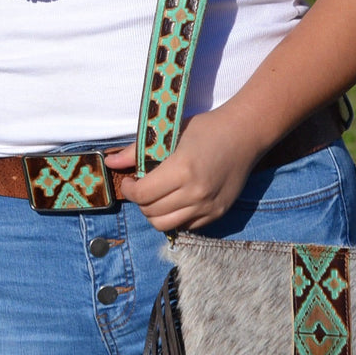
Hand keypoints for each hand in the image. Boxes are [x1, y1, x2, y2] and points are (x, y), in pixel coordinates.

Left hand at [104, 108, 263, 231]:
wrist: (246, 134)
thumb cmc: (206, 128)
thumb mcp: (170, 132)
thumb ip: (136, 150)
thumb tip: (109, 163)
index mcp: (182, 170)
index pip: (143, 195)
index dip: (130, 190)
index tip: (130, 180)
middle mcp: (196, 193)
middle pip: (151, 213)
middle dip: (140, 202)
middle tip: (142, 187)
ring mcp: (209, 206)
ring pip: (166, 225)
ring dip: (155, 213)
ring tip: (156, 196)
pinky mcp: (218, 213)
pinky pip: (186, 226)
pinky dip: (175, 217)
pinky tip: (175, 200)